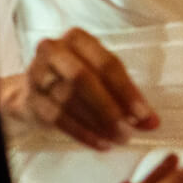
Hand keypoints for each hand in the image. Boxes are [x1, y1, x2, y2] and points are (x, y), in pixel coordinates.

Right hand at [19, 27, 157, 149]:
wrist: (34, 92)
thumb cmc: (77, 81)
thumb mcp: (102, 79)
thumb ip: (126, 97)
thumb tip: (152, 122)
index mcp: (78, 39)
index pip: (107, 64)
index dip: (127, 91)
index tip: (144, 115)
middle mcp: (54, 50)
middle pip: (83, 79)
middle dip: (109, 108)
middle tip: (129, 131)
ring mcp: (37, 74)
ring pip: (70, 100)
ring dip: (98, 123)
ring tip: (119, 138)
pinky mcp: (30, 98)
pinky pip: (58, 118)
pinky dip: (83, 133)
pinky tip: (101, 143)